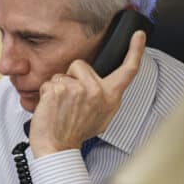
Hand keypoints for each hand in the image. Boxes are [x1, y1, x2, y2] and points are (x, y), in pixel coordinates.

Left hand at [29, 30, 145, 157]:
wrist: (57, 148)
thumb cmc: (75, 133)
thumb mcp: (101, 117)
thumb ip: (104, 97)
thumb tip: (101, 86)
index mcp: (111, 97)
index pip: (128, 70)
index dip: (136, 50)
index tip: (139, 35)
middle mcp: (97, 91)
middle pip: (80, 65)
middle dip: (71, 77)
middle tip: (70, 100)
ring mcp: (78, 89)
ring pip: (62, 74)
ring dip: (57, 87)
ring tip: (60, 106)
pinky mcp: (60, 89)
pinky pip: (48, 82)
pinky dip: (45, 93)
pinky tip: (50, 107)